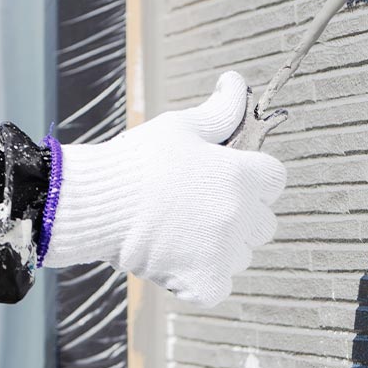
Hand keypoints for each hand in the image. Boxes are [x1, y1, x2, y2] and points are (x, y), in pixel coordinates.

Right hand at [41, 72, 286, 306]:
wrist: (94, 202)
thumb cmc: (135, 161)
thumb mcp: (179, 127)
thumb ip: (220, 111)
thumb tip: (235, 82)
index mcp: (239, 174)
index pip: (273, 179)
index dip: (249, 178)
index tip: (220, 179)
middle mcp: (239, 213)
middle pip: (262, 222)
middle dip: (236, 216)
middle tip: (194, 207)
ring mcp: (223, 251)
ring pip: (240, 255)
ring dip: (218, 248)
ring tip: (177, 231)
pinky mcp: (204, 281)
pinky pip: (218, 285)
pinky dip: (199, 278)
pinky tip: (173, 257)